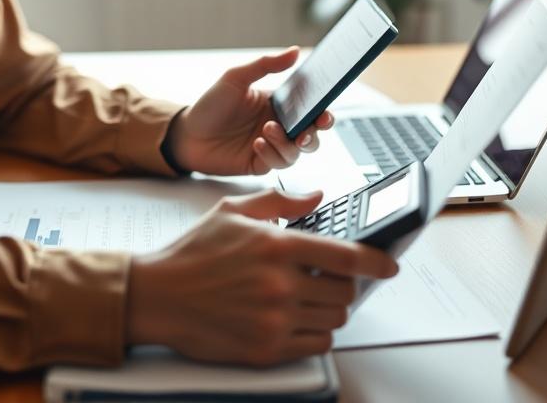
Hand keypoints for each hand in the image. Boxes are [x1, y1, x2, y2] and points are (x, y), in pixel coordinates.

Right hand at [125, 188, 398, 365]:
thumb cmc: (192, 253)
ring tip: (306, 297)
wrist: (156, 296)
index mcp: (277, 246)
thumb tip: (316, 197)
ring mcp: (274, 321)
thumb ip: (280, 202)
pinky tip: (296, 319)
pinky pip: (316, 345)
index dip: (376, 262)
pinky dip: (315, 333)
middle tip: (325, 279)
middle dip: (342, 285)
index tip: (390, 265)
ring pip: (334, 320)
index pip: (346, 257)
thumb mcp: (232, 212)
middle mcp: (280, 285)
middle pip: (345, 293)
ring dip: (329, 309)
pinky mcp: (266, 349)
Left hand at [165, 47, 333, 175]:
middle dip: (315, 132)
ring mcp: (271, 146)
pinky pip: (279, 163)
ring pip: (298, 151)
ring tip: (267, 130)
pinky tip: (258, 144)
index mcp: (277, 105)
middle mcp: (278, 126)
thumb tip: (294, 51)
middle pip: (311, 133)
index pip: (309, 108)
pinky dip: (273, 154)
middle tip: (310, 128)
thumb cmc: (210, 105)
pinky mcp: (260, 163)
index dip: (323, 111)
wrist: (186, 135)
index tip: (325, 111)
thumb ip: (266, 65)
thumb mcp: (236, 79)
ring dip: (288, 142)